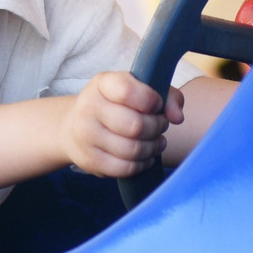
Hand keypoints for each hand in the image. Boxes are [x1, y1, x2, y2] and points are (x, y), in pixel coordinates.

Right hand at [61, 70, 181, 177]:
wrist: (75, 128)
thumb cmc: (118, 106)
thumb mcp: (140, 90)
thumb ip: (168, 96)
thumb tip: (178, 117)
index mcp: (103, 83)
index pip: (128, 91)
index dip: (152, 101)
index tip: (156, 105)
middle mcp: (89, 106)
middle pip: (136, 125)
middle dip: (157, 128)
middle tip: (160, 126)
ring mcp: (86, 135)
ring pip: (132, 150)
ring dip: (152, 148)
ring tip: (156, 142)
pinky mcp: (89, 160)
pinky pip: (125, 168)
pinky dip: (141, 164)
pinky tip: (144, 157)